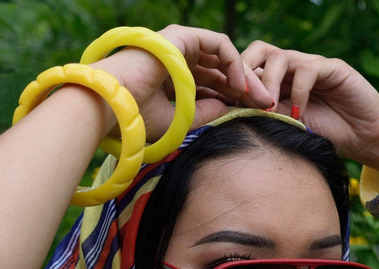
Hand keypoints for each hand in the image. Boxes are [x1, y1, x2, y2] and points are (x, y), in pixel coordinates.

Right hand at [90, 25, 273, 139]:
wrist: (111, 105)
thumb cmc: (135, 118)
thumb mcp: (178, 122)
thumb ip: (205, 115)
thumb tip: (229, 108)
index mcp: (173, 81)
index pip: (213, 87)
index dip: (234, 100)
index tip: (252, 115)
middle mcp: (178, 60)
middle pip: (223, 73)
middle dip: (247, 90)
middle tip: (268, 106)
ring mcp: (180, 46)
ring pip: (225, 59)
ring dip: (246, 78)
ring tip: (261, 99)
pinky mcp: (183, 36)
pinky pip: (220, 45)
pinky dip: (235, 63)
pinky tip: (243, 86)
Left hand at [240, 41, 378, 166]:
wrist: (364, 137)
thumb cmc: (325, 134)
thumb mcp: (286, 126)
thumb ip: (264, 114)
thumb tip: (229, 111)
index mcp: (278, 80)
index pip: (248, 67)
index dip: (234, 81)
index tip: (227, 105)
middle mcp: (292, 68)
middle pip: (259, 51)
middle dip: (246, 72)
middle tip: (242, 98)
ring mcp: (312, 65)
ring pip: (280, 57)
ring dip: (269, 82)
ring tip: (268, 107)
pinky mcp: (332, 68)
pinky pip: (307, 70)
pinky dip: (298, 92)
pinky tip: (297, 114)